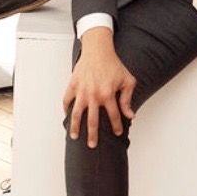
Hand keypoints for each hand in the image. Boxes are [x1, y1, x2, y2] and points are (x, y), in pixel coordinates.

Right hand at [62, 26, 135, 148]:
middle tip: (92, 145)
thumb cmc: (113, 64)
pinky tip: (67, 115)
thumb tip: (130, 115)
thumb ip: (128, 99)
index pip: (113, 116)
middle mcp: (94, 95)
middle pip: (92, 121)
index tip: (117, 133)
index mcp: (108, 95)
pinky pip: (67, 100)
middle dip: (93, 135)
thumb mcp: (127, 80)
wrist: (98, 50)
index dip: (116, 126)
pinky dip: (66, 108)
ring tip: (74, 136)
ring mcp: (81, 91)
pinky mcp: (73, 85)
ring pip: (76, 114)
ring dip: (75, 127)